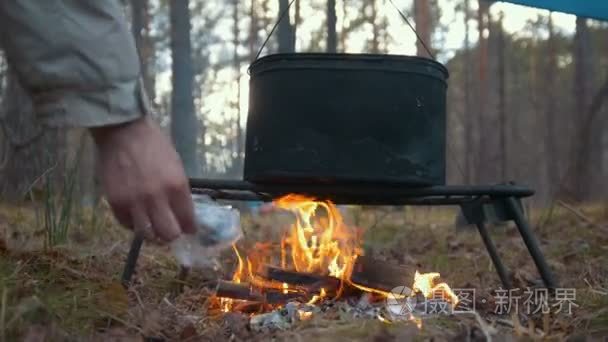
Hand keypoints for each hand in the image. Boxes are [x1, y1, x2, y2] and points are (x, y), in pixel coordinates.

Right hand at [90, 116, 195, 242]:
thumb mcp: (176, 166)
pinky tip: (137, 216)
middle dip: (172, 235)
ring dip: (153, 234)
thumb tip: (184, 213)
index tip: (189, 229)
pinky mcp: (116, 203)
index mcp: (177, 186)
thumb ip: (180, 192)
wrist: (124, 131)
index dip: (190, 228)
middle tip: (171, 230)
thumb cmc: (154, 145)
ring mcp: (135, 202)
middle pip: (169, 234)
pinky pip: (127, 225)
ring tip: (154, 227)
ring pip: (148, 235)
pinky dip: (134, 224)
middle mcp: (157, 198)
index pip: (188, 220)